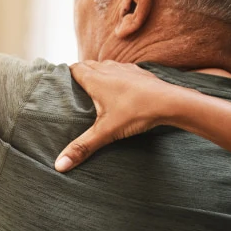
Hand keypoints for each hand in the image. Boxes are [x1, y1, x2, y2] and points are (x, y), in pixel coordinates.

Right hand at [54, 61, 185, 171]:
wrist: (171, 102)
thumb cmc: (137, 112)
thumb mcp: (105, 132)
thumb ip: (82, 147)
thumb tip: (59, 166)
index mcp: (96, 79)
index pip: (74, 68)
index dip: (66, 73)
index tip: (59, 80)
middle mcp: (109, 70)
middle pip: (88, 64)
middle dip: (80, 72)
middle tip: (73, 86)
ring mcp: (126, 69)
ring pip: (105, 65)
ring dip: (98, 71)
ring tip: (94, 86)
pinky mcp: (140, 73)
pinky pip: (123, 69)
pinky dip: (116, 75)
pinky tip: (120, 87)